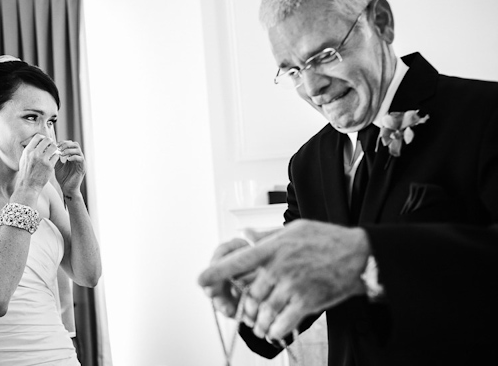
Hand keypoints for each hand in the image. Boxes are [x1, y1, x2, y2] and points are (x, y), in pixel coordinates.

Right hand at [16, 134, 58, 193]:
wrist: (28, 186)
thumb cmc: (26, 173)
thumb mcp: (23, 159)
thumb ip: (30, 150)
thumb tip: (36, 142)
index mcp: (28, 151)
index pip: (38, 137)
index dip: (43, 138)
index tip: (45, 141)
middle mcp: (35, 154)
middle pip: (47, 140)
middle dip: (51, 142)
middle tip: (52, 146)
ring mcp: (43, 160)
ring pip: (54, 147)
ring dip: (55, 148)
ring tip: (54, 152)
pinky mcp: (49, 166)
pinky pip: (56, 156)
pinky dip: (56, 157)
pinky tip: (54, 160)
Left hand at [54, 140, 85, 195]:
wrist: (67, 189)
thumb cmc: (63, 178)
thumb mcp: (57, 165)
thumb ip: (56, 157)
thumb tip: (51, 149)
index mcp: (72, 156)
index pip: (70, 144)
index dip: (63, 142)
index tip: (56, 145)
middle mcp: (78, 158)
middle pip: (75, 144)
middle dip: (66, 144)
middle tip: (59, 148)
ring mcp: (81, 162)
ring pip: (78, 150)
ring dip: (69, 150)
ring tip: (62, 154)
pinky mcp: (83, 168)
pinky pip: (80, 159)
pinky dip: (73, 157)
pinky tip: (67, 160)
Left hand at [198, 220, 369, 341]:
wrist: (358, 254)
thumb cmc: (326, 239)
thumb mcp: (294, 229)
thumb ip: (268, 236)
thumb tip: (248, 236)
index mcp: (273, 249)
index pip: (238, 261)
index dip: (217, 271)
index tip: (201, 280)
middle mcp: (278, 268)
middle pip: (250, 294)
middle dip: (247, 307)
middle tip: (249, 313)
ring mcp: (292, 286)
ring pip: (264, 311)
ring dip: (259, 322)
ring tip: (260, 325)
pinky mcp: (306, 302)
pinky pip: (282, 323)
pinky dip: (275, 330)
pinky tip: (274, 330)